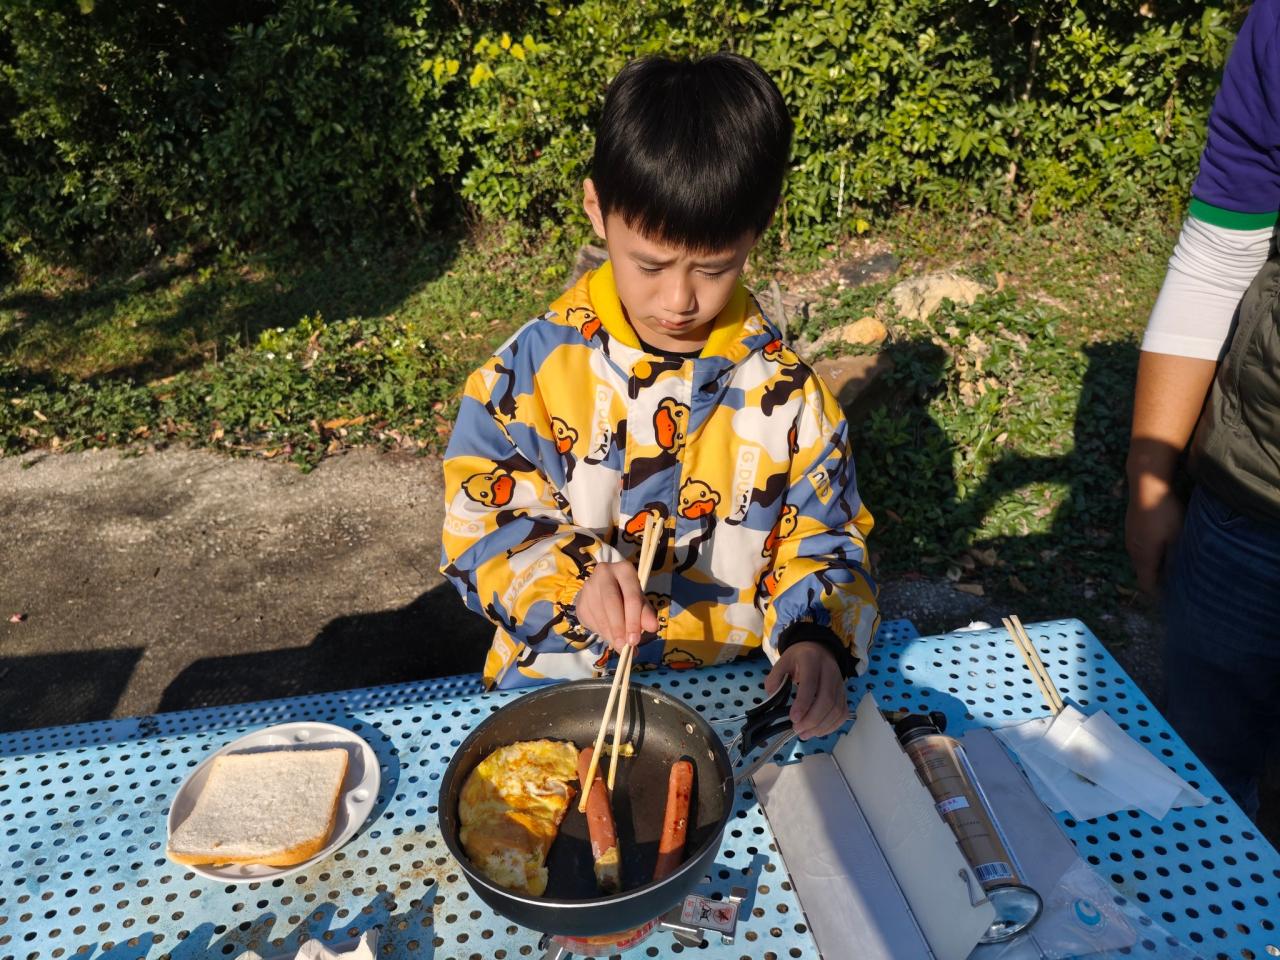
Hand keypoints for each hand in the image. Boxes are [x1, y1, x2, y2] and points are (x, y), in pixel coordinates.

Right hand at [574, 561, 657, 651]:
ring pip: (599, 613)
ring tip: (618, 645)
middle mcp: (605, 573)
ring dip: (609, 633)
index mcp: (625, 570)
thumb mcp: (640, 602)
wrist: (603, 591)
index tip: (634, 641)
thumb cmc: (627, 595)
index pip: (631, 596)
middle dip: (618, 627)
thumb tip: (653, 627)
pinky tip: (608, 636)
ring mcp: (589, 585)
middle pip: (611, 602)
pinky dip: (599, 632)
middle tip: (623, 646)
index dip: (633, 620)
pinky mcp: (580, 599)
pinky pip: (588, 619)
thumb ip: (646, 614)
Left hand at [765, 641, 847, 739]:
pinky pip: (842, 713)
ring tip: (805, 734)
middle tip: (797, 729)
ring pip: (837, 709)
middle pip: (827, 700)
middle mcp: (830, 671)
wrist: (818, 649)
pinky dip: (832, 726)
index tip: (793, 718)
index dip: (803, 703)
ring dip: (821, 726)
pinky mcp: (844, 693)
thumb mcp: (782, 662)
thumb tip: (773, 698)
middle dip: (812, 719)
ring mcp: (840, 683)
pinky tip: (818, 731)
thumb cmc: (798, 658)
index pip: (811, 684)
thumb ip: (774, 679)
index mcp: (811, 660)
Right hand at [1125, 471, 1184, 597]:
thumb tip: (1179, 578)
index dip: (1160, 595)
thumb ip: (1176, 560)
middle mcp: (1133, 551)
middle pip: (1144, 573)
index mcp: (1144, 557)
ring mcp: (1131, 538)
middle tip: (1179, 583)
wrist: (1146, 484)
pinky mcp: (1132, 528)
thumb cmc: (1164, 512)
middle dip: (1159, 581)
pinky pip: (1142, 548)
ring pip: (1143, 560)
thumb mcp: (1177, 537)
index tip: (1175, 599)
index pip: (1147, 585)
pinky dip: (1152, 553)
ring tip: (1175, 565)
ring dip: (1156, 565)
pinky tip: (1165, 545)